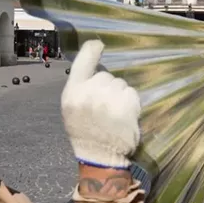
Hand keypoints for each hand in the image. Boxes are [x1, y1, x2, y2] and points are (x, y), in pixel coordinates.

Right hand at [61, 40, 140, 168]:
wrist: (100, 157)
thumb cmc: (85, 133)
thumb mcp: (71, 109)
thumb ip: (80, 88)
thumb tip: (93, 64)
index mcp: (72, 93)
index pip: (84, 61)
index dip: (93, 49)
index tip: (99, 44)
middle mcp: (89, 93)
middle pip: (106, 75)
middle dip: (108, 87)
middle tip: (104, 107)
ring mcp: (108, 99)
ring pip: (121, 84)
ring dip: (120, 95)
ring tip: (114, 114)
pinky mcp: (126, 106)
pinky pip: (132, 94)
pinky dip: (131, 103)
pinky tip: (124, 116)